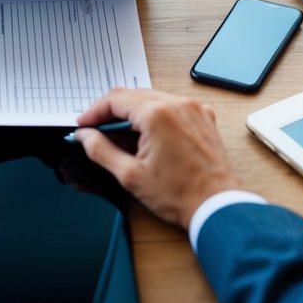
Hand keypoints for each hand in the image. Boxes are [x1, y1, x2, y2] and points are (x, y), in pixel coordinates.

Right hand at [74, 90, 239, 228]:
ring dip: (132, 114)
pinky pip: (171, 107)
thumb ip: (101, 151)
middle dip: (111, 113)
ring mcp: (193, 109)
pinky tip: (148, 137)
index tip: (84, 125)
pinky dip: (154, 116)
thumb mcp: (130, 175)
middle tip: (97, 133)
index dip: (94, 112)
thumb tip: (85, 136)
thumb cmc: (180, 194)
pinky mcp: (202, 117)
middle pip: (132, 96)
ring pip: (151, 99)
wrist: (218, 206)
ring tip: (122, 140)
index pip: (115, 100)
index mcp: (157, 115)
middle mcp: (177, 105)